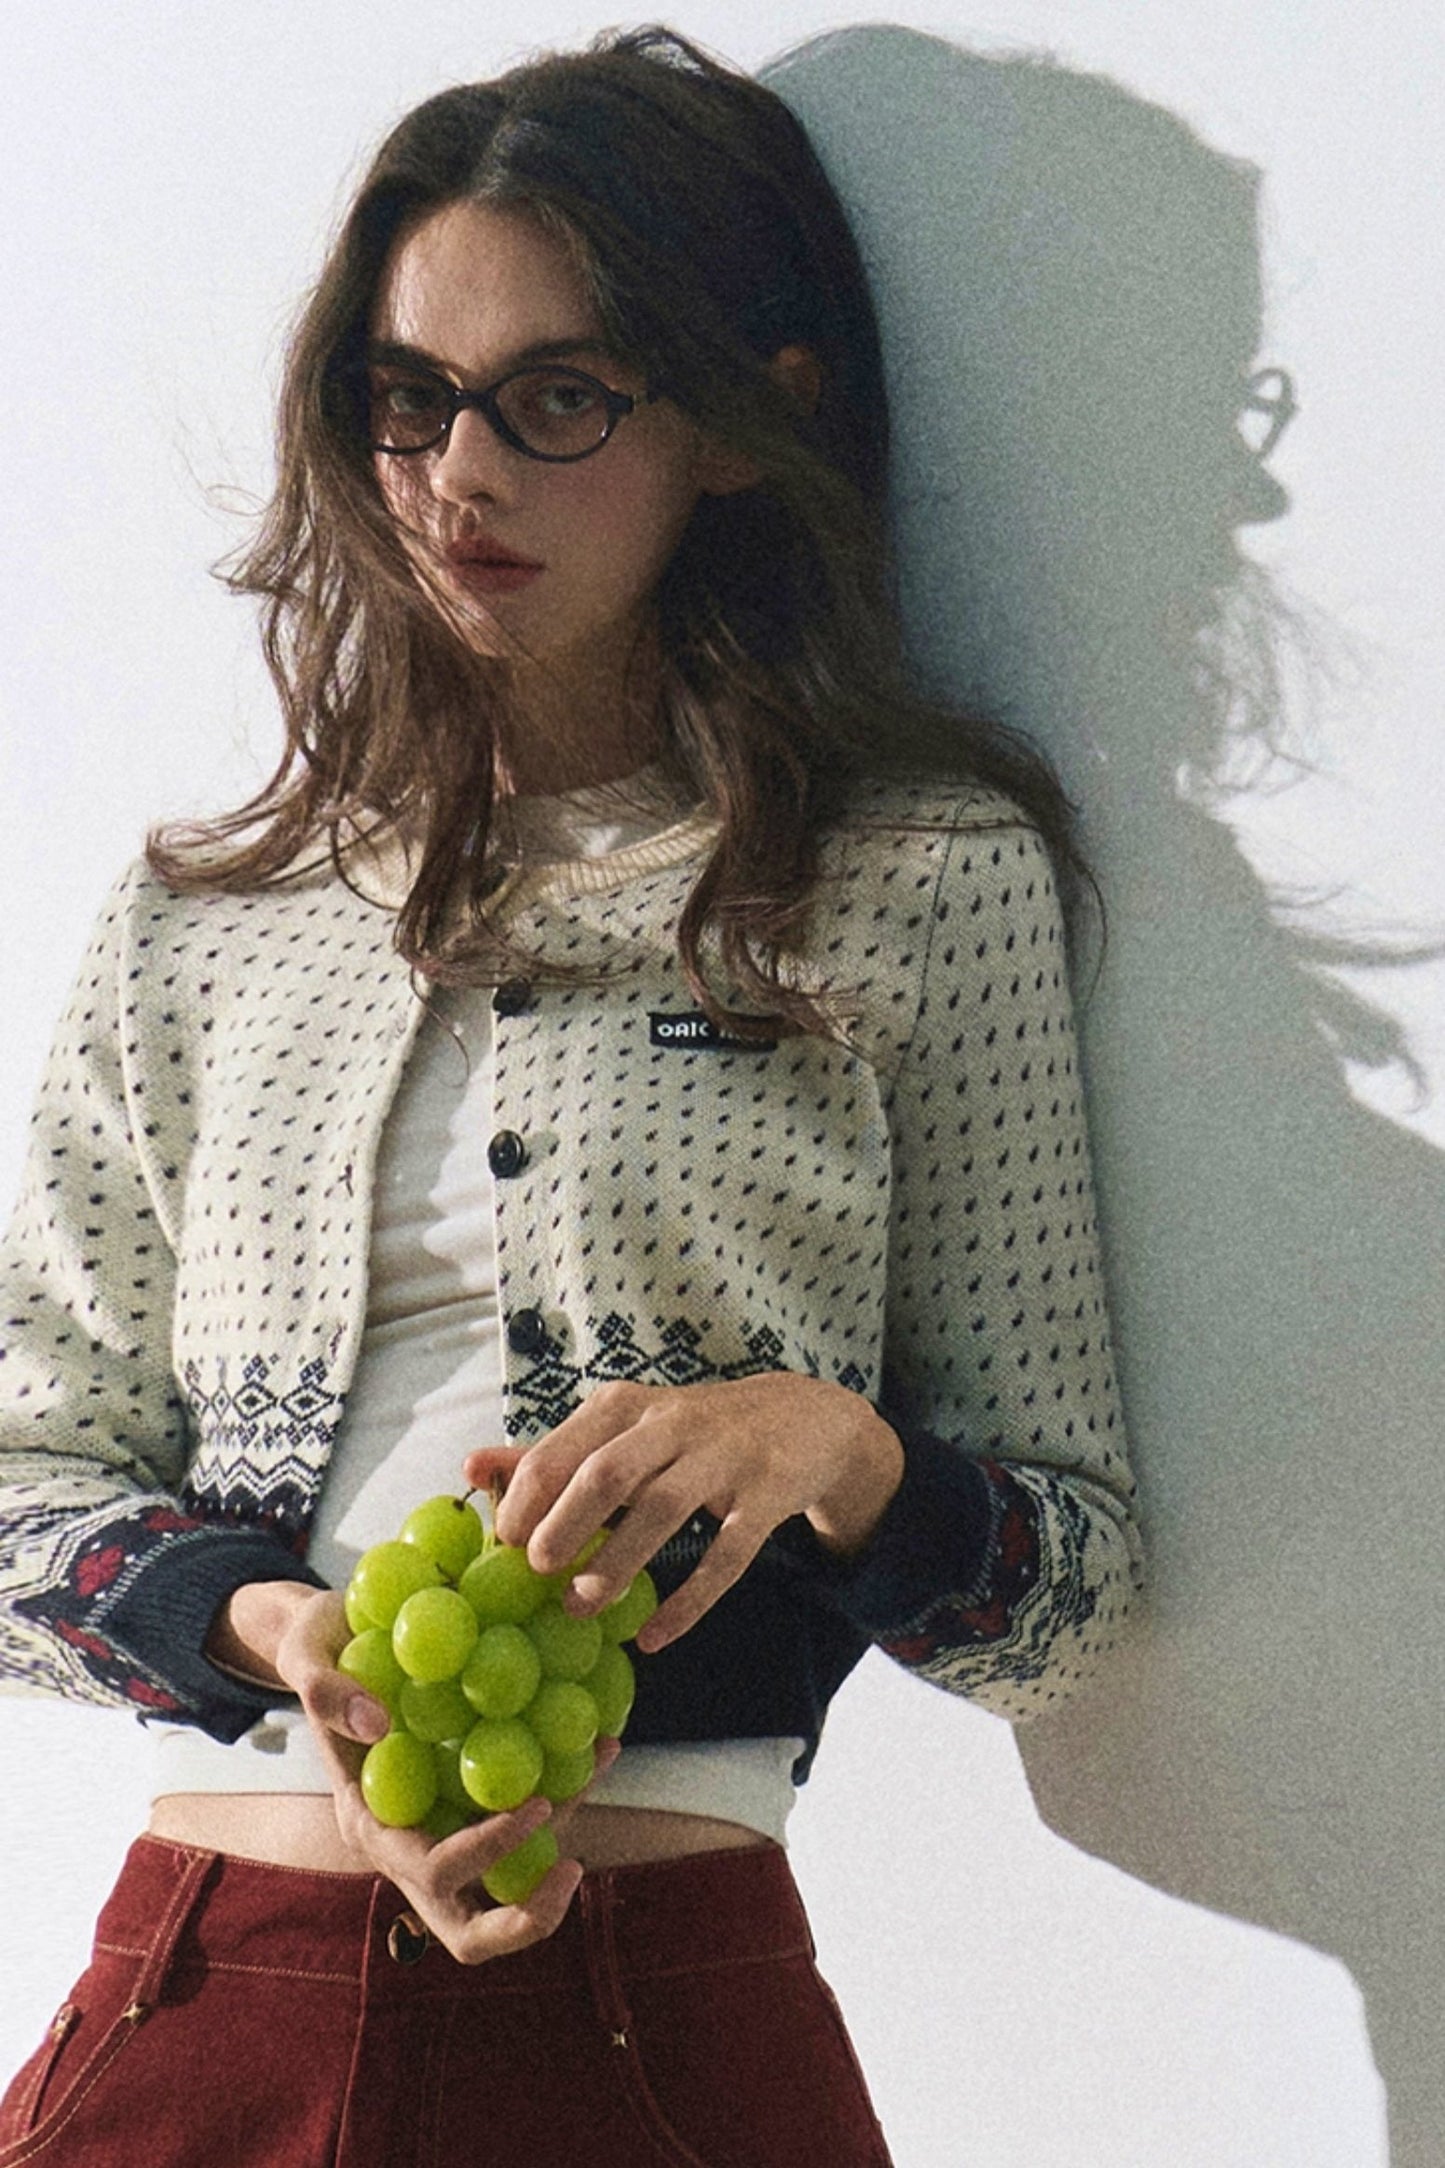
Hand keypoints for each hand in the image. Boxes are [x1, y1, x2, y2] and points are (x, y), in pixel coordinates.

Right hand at [212, 1581, 616, 1962]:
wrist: (338, 1636)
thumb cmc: (320, 1643)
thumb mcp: (306, 1650)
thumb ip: (324, 1690)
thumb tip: (376, 1723)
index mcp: (372, 1826)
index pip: (433, 1873)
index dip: (486, 1853)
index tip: (537, 1803)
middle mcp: (411, 1845)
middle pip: (470, 1931)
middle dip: (528, 1919)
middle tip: (573, 1871)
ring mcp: (446, 1831)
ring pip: (512, 1882)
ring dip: (561, 1849)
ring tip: (600, 1760)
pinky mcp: (474, 1804)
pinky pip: (529, 1825)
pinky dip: (566, 1791)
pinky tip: (599, 1739)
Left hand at [465, 1372, 902, 1653]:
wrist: (801, 1418)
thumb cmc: (688, 1434)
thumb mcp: (621, 1431)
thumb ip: (549, 1455)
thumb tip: (470, 1468)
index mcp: (626, 1408)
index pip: (561, 1449)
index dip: (526, 1500)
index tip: (501, 1546)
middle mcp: (673, 1424)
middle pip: (608, 1473)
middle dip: (565, 1525)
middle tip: (535, 1573)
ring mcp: (724, 1458)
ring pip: (664, 1509)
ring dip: (619, 1563)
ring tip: (582, 1609)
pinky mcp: (766, 1495)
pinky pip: (727, 1554)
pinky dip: (690, 1599)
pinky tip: (656, 1635)